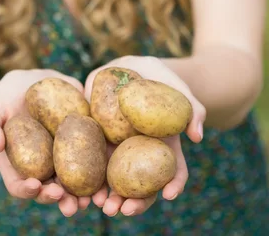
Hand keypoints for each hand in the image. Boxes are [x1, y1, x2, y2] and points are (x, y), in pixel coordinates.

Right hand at [0, 69, 92, 215]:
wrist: (31, 83)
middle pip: (51, 190)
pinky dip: (102, 170)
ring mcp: (64, 156)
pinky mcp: (83, 140)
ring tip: (93, 199)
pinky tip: (110, 174)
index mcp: (19, 165)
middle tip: (69, 201)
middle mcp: (43, 167)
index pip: (20, 185)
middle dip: (61, 199)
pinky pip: (94, 159)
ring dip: (85, 194)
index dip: (27, 190)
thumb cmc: (5, 97)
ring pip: (75, 182)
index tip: (35, 185)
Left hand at [84, 56, 206, 216]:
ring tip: (101, 205)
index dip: (173, 185)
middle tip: (123, 210)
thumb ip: (193, 109)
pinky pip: (92, 159)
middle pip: (141, 184)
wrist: (133, 67)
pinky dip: (88, 175)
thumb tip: (197, 137)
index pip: (173, 172)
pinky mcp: (98, 137)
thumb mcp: (180, 90)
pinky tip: (81, 186)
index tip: (169, 195)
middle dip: (134, 202)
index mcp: (164, 146)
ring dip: (109, 196)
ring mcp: (119, 148)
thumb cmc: (162, 79)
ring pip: (115, 179)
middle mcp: (141, 153)